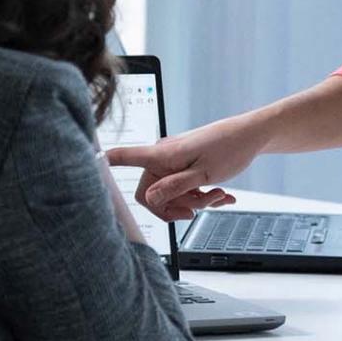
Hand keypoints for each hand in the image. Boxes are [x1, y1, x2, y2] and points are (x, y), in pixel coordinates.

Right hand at [105, 115, 266, 220]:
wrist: (252, 136)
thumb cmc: (230, 148)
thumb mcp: (204, 175)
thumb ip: (176, 187)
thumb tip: (149, 198)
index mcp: (162, 155)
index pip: (125, 157)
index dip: (105, 162)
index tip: (88, 162)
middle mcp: (163, 156)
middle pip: (152, 192)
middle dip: (176, 204)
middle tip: (200, 204)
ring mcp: (174, 161)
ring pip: (171, 193)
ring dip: (195, 201)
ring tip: (217, 195)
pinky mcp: (185, 165)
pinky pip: (184, 188)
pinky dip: (202, 194)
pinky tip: (222, 194)